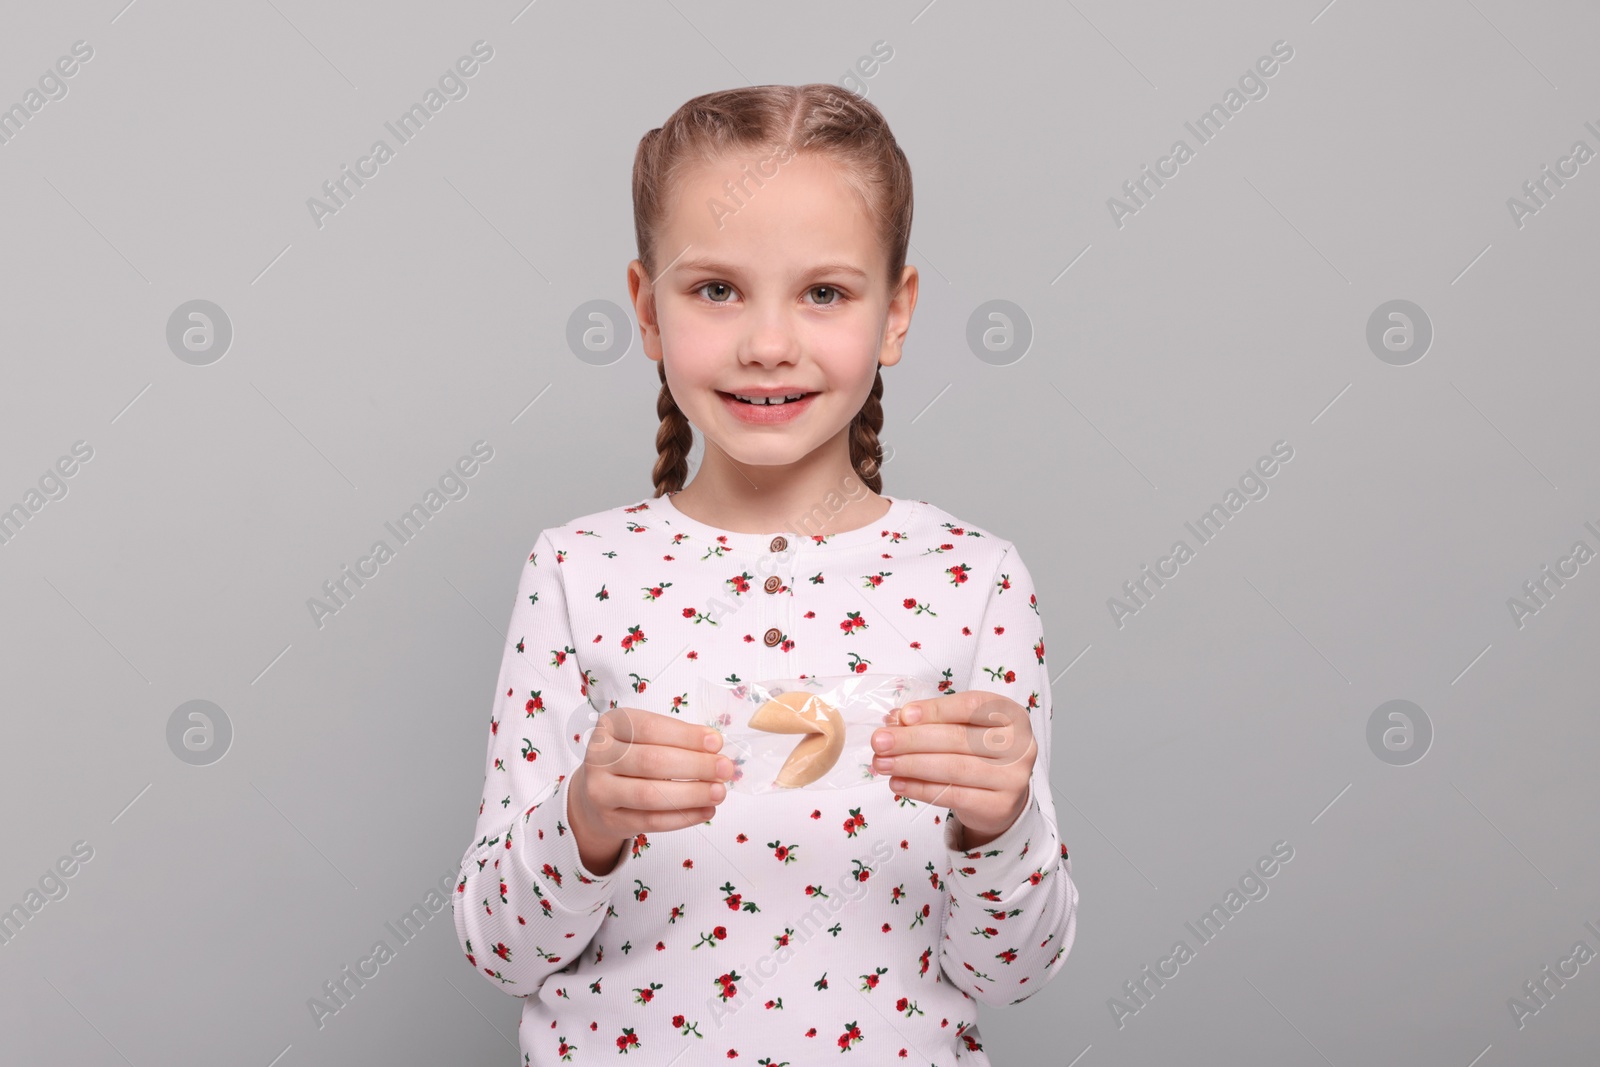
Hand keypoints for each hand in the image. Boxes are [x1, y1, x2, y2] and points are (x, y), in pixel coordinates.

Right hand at [569, 707, 735, 872]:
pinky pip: (651, 822)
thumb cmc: (631, 757)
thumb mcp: (645, 737)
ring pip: (650, 795)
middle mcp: (599, 757)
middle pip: (651, 762)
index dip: (686, 736)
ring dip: (691, 794)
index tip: (717, 743)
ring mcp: (600, 791)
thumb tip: (714, 748)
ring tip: (719, 792)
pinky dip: (683, 817)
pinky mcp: (610, 820)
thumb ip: (676, 739)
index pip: (650, 728)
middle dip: (695, 765)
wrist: (597, 793)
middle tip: (725, 769)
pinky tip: (705, 811)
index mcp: (611, 725)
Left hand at [871, 691, 1036, 848]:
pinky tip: (898, 783)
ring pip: (953, 768)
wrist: (1003, 795)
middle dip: (912, 739)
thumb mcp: (965, 727)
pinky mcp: (999, 806)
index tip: (903, 715)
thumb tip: (895, 720)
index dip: (935, 710)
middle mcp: (1019, 745)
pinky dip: (919, 789)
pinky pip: (952, 795)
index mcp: (1012, 715)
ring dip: (910, 765)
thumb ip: (934, 720)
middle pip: (958, 738)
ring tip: (882, 763)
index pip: (972, 706)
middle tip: (879, 741)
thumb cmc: (980, 751)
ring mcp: (1013, 778)